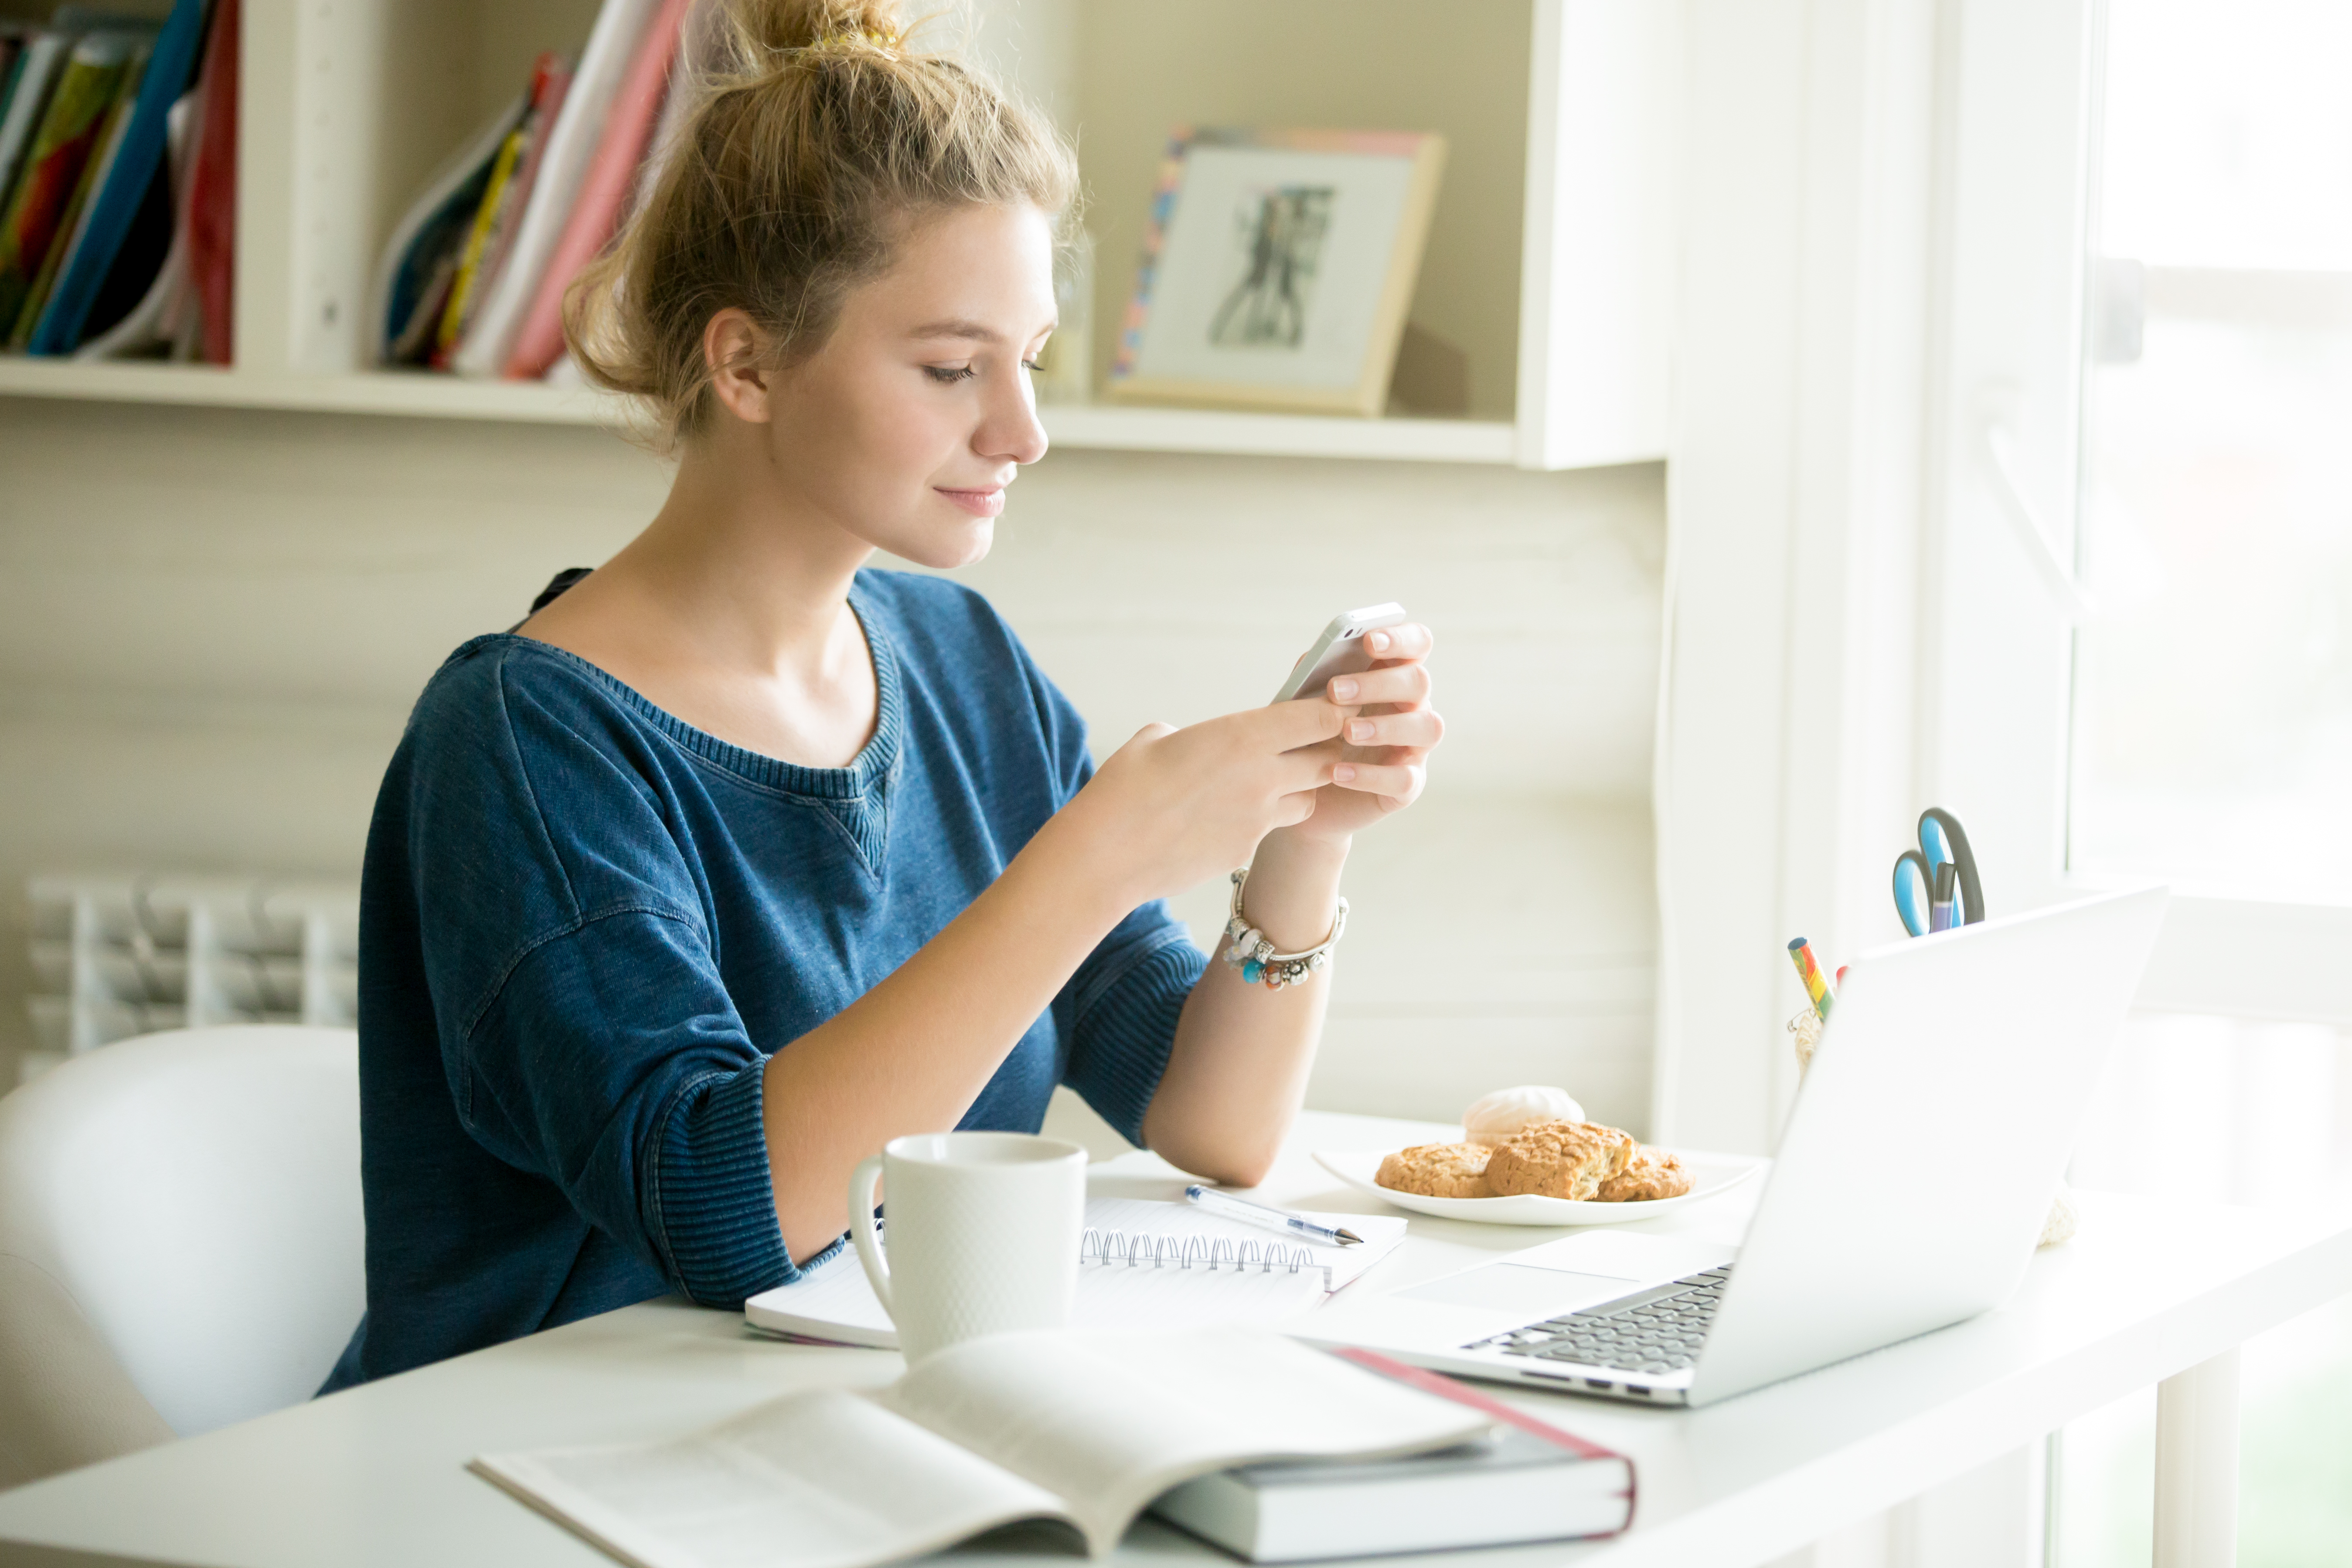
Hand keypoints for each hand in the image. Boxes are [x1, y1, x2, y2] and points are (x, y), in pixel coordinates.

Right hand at [1054, 699, 1345, 905]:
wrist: (1106, 854)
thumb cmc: (1123, 788)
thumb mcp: (1155, 739)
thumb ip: (1193, 736)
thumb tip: (1192, 740)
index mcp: (1240, 736)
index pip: (1319, 719)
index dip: (1334, 712)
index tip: (1333, 706)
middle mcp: (1260, 777)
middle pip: (1327, 761)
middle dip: (1325, 751)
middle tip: (1309, 744)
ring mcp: (1257, 819)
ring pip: (1307, 800)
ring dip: (1299, 789)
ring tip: (1268, 782)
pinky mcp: (1245, 851)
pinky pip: (1269, 830)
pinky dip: (1260, 821)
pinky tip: (1226, 818)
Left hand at [1281, 622, 1441, 844]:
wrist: (1301, 794)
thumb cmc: (1310, 737)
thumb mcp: (1306, 703)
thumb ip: (1314, 677)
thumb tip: (1317, 658)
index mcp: (1392, 677)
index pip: (1416, 644)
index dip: (1400, 638)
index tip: (1369, 641)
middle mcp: (1412, 708)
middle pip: (1419, 682)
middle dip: (1379, 683)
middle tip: (1336, 691)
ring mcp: (1414, 748)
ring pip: (1427, 727)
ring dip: (1385, 726)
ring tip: (1346, 733)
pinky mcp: (1406, 786)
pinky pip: (1405, 779)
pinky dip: (1372, 775)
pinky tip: (1338, 772)